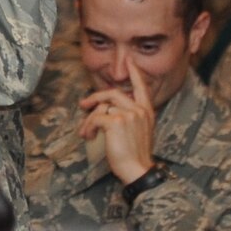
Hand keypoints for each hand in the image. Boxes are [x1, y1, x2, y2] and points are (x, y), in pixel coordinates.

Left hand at [79, 70, 157, 187]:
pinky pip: (95, 118)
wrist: (137, 170)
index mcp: (147, 112)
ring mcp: (128, 114)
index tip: (129, 60)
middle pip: (112, 93)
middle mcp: (139, 110)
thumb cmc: (135, 156)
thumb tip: (106, 109)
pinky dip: (88, 127)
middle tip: (83, 104)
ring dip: (89, 121)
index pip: (141, 87)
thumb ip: (128, 117)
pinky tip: (89, 137)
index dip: (134, 73)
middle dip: (95, 97)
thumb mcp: (137, 132)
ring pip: (101, 107)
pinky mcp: (116, 122)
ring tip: (87, 133)